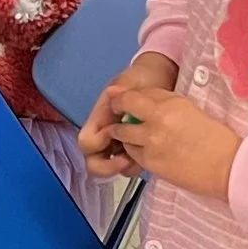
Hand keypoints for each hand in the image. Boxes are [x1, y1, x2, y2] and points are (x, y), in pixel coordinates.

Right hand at [77, 54, 179, 178]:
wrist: (160, 80)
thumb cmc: (142, 79)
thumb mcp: (130, 81)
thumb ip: (120, 91)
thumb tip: (112, 95)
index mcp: (98, 121)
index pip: (87, 143)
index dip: (98, 143)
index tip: (116, 134)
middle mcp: (104, 137)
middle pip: (94, 163)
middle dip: (109, 166)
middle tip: (129, 159)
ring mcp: (119, 146)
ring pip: (112, 169)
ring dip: (126, 167)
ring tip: (143, 156)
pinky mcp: (134, 151)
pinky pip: (130, 167)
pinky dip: (139, 165)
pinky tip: (152, 153)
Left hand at [94, 86, 241, 200]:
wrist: (227, 166)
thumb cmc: (217, 139)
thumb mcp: (193, 110)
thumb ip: (168, 105)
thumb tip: (149, 103)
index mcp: (172, 102)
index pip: (141, 92)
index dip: (132, 95)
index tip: (128, 99)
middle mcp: (158, 119)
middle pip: (125, 104)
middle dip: (119, 107)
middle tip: (119, 111)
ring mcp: (151, 141)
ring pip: (122, 132)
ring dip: (122, 132)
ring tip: (130, 134)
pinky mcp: (149, 162)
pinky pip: (131, 153)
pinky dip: (133, 150)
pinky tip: (142, 150)